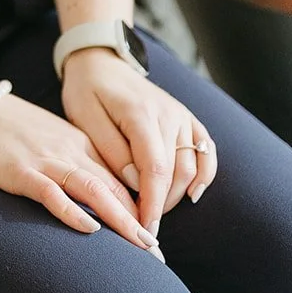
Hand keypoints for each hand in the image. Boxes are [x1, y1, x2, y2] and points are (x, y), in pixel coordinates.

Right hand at [0, 86, 163, 255]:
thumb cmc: (8, 128)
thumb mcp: (50, 140)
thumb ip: (74, 163)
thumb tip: (97, 198)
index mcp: (80, 144)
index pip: (119, 179)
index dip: (140, 209)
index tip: (154, 238)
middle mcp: (70, 151)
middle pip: (114, 189)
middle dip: (139, 223)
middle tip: (159, 255)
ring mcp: (46, 161)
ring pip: (94, 190)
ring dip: (121, 220)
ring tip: (142, 246)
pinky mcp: (20, 172)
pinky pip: (52, 193)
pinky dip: (73, 211)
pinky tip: (90, 229)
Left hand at [59, 48, 217, 237]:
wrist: (102, 63)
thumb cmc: (88, 92)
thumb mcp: (85, 118)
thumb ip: (111, 150)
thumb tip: (135, 183)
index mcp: (141, 114)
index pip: (155, 169)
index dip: (152, 204)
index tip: (144, 229)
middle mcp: (169, 115)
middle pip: (177, 172)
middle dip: (162, 204)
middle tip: (141, 224)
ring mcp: (182, 116)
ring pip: (192, 166)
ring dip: (177, 194)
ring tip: (155, 210)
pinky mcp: (188, 119)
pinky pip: (206, 151)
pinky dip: (204, 175)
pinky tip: (192, 194)